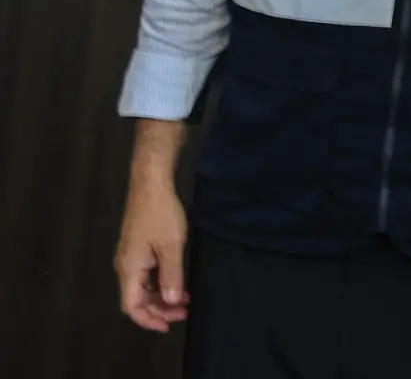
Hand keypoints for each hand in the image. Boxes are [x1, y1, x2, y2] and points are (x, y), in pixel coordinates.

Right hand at [114, 178, 188, 331]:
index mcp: (129, 269)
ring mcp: (130, 256)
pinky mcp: (137, 247)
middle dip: (159, 309)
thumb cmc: (161, 214)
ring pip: (142, 287)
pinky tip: (177, 282)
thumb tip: (171, 301)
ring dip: (161, 296)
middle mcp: (125, 266)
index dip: (148, 319)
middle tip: (184, 312)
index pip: (131, 306)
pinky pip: (146, 274)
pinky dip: (160, 282)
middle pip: (137, 298)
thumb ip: (171, 275)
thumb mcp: (172, 246)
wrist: (150, 183)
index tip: (168, 326)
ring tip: (184, 300)